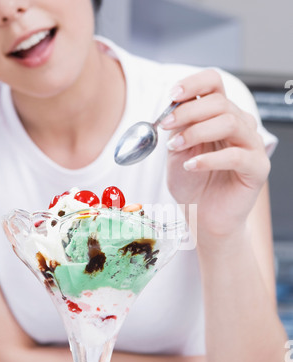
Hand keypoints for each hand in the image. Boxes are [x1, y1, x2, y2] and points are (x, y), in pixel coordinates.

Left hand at [162, 69, 269, 238]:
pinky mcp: (257, 167)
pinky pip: (236, 155)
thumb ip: (177, 129)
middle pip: (220, 101)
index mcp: (220, 116)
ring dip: (197, 132)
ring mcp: (252, 145)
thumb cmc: (192, 184)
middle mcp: (240, 125)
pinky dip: (209, 159)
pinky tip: (190, 166)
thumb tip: (172, 107)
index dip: (193, 83)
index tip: (171, 95)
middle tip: (166, 126)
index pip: (214, 83)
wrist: (203, 217)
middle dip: (188, 111)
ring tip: (176, 148)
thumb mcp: (176, 151)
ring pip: (230, 122)